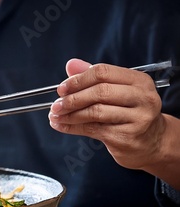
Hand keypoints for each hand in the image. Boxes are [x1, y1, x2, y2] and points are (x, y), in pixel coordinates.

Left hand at [48, 58, 165, 170]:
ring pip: (95, 112)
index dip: (78, 79)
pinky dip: (72, 127)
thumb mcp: (116, 91)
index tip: (61, 88)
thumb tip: (71, 64)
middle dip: (73, 98)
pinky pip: (93, 129)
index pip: (103, 72)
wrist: (151, 142)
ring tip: (55, 115)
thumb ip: (94, 77)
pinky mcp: (127, 137)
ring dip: (70, 114)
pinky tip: (61, 125)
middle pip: (100, 92)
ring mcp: (137, 118)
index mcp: (139, 80)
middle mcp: (142, 97)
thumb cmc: (129, 112)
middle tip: (55, 105)